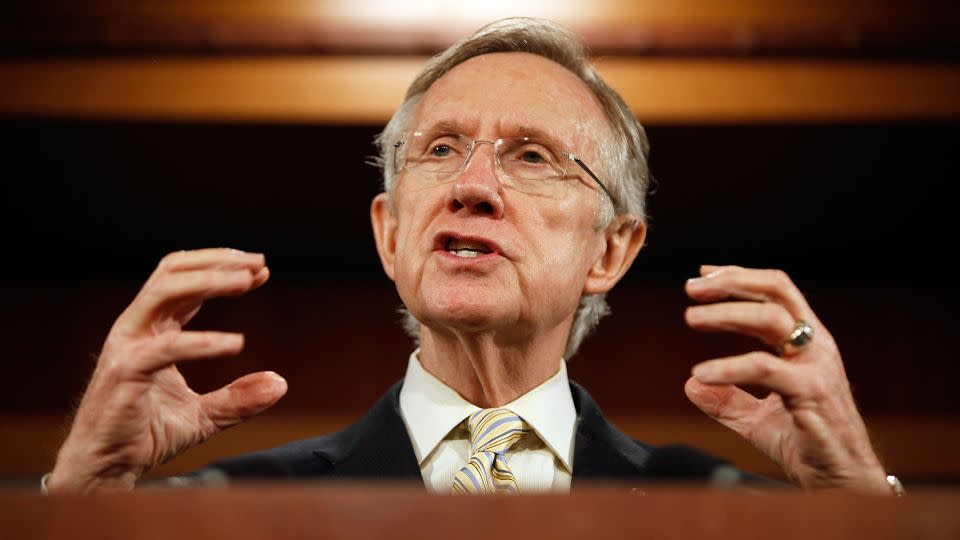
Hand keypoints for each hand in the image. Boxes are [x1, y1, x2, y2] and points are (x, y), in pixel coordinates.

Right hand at [47, 249, 286, 492]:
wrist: (107, 470)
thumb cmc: (146, 435)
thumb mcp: (204, 416)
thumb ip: (239, 397)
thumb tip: (280, 383)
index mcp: (152, 330)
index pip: (185, 280)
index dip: (223, 268)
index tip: (262, 270)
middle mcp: (136, 329)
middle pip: (172, 272)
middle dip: (217, 261)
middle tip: (258, 264)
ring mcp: (127, 347)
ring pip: (164, 291)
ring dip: (208, 280)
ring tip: (246, 281)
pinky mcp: (125, 372)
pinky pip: (165, 347)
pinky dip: (203, 341)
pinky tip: (235, 342)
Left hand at [683, 265, 887, 492]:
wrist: (841, 483)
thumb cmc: (805, 443)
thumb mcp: (757, 419)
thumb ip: (727, 400)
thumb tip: (690, 386)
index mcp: (804, 343)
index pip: (774, 293)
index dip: (739, 278)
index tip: (701, 276)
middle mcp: (814, 346)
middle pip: (776, 292)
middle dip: (732, 283)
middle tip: (690, 288)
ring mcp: (817, 365)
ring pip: (773, 319)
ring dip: (728, 313)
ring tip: (691, 318)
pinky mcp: (813, 391)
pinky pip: (765, 368)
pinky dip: (729, 367)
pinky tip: (701, 374)